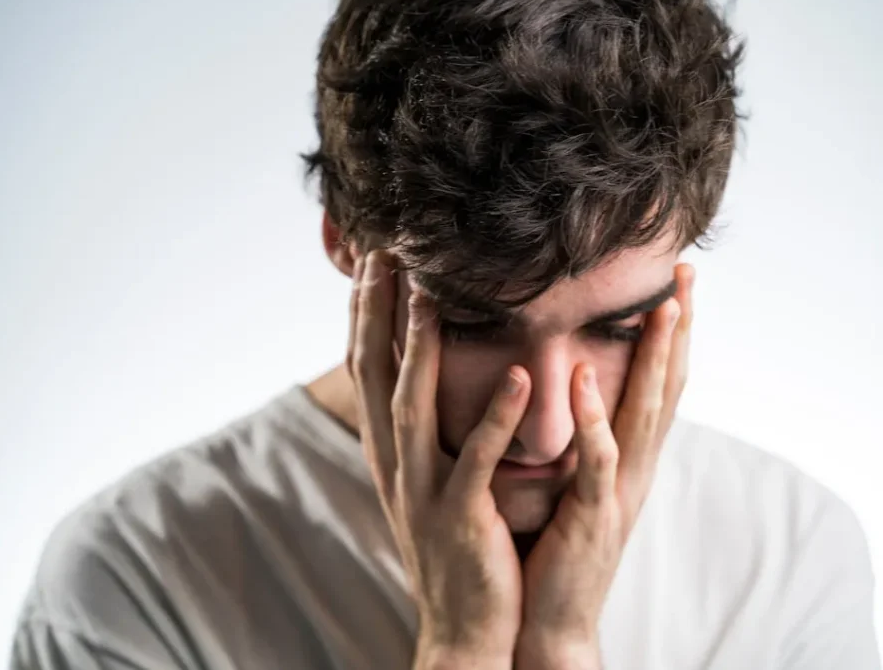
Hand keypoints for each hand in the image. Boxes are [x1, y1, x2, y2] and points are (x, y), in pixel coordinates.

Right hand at [348, 250, 530, 667]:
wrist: (463, 628)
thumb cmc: (454, 545)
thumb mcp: (426, 481)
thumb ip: (422, 429)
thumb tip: (422, 373)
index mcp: (388, 452)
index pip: (366, 369)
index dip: (364, 314)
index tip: (371, 260)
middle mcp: (394, 464)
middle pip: (375, 375)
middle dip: (376, 313)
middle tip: (384, 254)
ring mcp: (422, 492)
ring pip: (413, 407)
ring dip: (420, 349)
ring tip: (431, 295)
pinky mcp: (461, 517)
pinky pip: (478, 460)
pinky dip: (495, 416)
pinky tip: (517, 375)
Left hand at [515, 265, 694, 667]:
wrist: (550, 619)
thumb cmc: (555, 546)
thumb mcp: (574, 483)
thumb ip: (583, 438)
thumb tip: (575, 387)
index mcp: (628, 457)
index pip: (657, 383)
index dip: (671, 333)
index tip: (675, 280)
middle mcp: (635, 467)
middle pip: (667, 387)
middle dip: (679, 330)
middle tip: (687, 273)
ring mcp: (621, 491)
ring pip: (645, 415)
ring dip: (656, 361)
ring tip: (662, 309)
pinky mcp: (594, 517)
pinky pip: (598, 462)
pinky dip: (595, 419)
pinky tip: (583, 379)